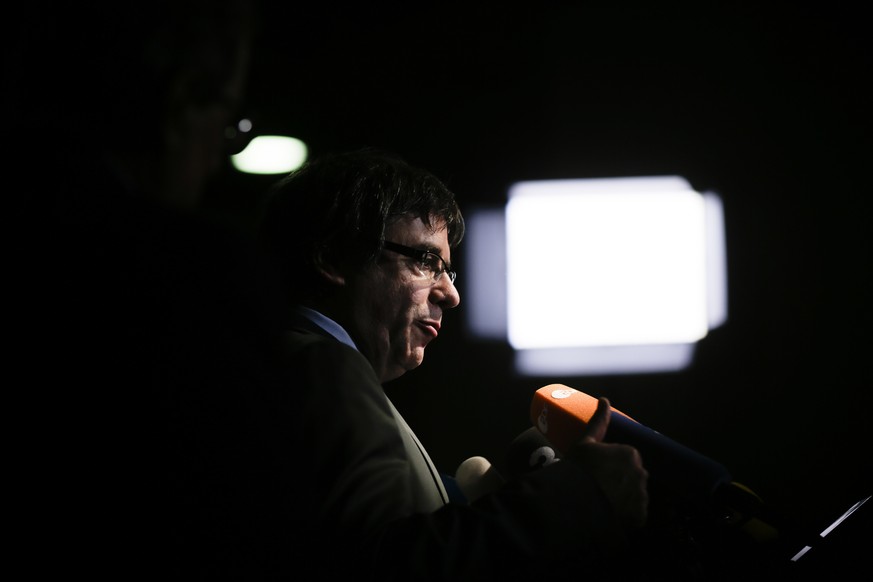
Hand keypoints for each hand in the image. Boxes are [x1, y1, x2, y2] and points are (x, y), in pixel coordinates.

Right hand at [567, 397, 648, 528]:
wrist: (578, 502)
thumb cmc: (580, 469)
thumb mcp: (586, 442)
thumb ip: (598, 421)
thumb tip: (604, 399)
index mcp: (630, 454)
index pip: (625, 458)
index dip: (610, 464)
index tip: (598, 470)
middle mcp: (641, 474)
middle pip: (631, 476)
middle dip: (619, 480)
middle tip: (598, 487)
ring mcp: (641, 496)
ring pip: (634, 495)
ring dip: (623, 497)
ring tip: (603, 502)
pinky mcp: (639, 516)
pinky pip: (636, 514)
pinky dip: (627, 514)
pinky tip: (611, 513)